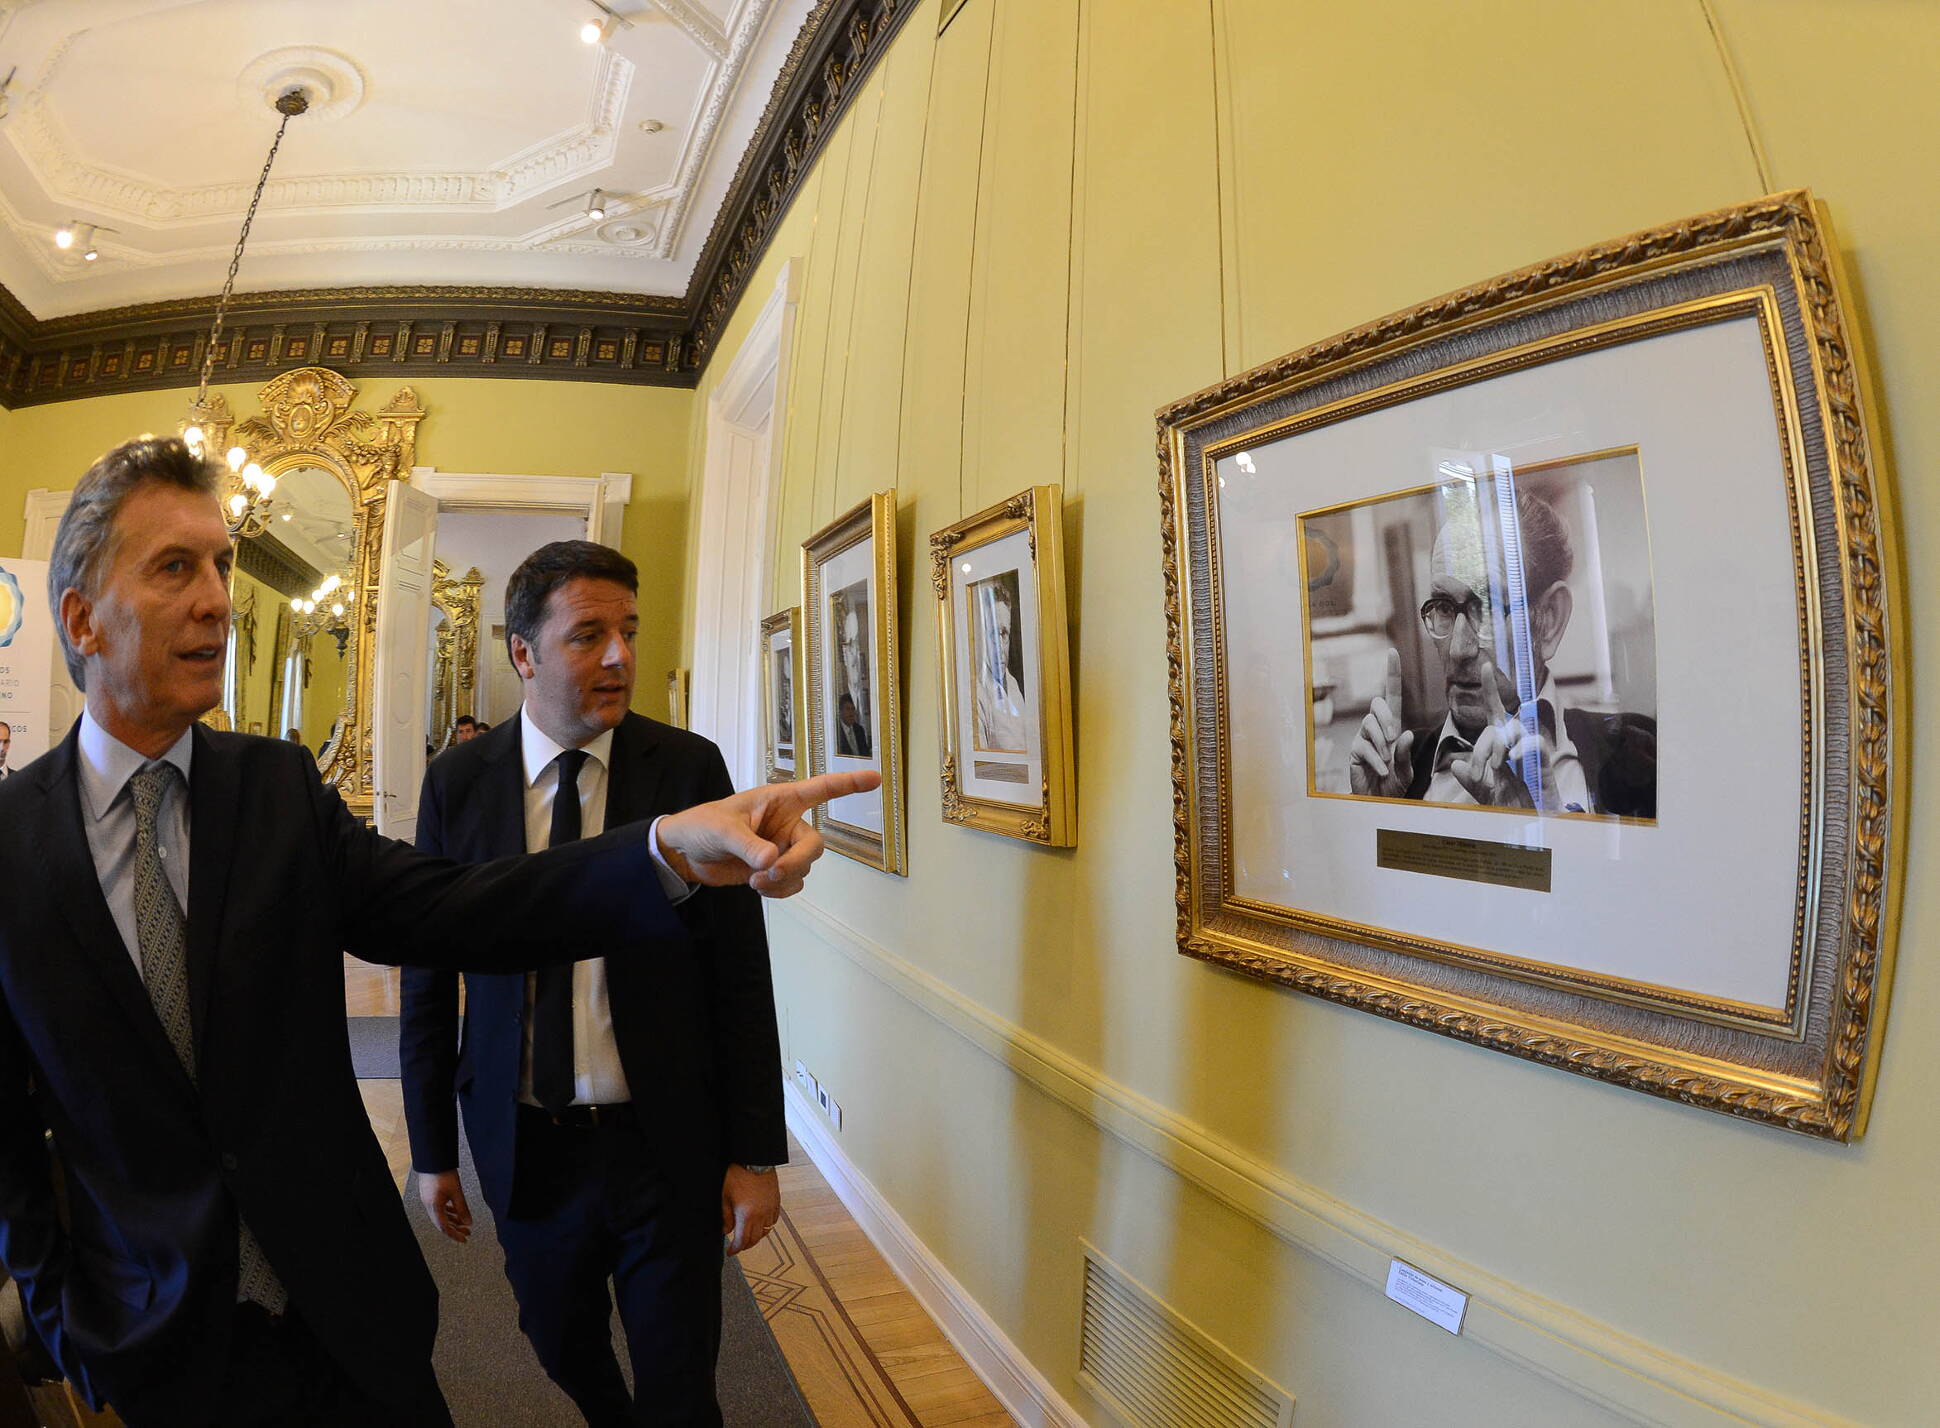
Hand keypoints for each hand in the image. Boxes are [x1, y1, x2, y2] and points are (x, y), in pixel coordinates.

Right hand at [417, 1169, 471, 1243]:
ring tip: (464, 1223)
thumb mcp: (456, 1192)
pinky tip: (456, 1212)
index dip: (454, 1235)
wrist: (433, 1158)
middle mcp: (429, 1205)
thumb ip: (462, 1208)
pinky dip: (448, 1212)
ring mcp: (428, 1200)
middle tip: (467, 1233)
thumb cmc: (443, 1173)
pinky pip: (439, 1208)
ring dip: (452, 1220)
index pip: (444, 1227)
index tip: (464, 1239)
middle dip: (455, 1229)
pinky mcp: (430, 1194)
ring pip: (441, 1215)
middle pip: (442, 1223)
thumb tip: (468, 1222)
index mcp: (434, 1207)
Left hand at [655, 770, 880, 897]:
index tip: (875, 778)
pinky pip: (793, 884)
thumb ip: (748, 845)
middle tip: (772, 874)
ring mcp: (783, 849)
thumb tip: (772, 862)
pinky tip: (759, 887)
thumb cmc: (702, 825)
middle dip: (797, 863)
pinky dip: (779, 891)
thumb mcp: (722, 829)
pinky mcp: (775, 871)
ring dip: (783, 880)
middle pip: (815, 846)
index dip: (848, 784)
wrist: (686, 854)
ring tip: (755, 880)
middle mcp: (787, 823)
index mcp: (780, 800)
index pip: (820, 789)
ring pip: (804, 869)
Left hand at [722, 1164, 780, 1255]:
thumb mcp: (725, 1196)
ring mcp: (770, 1208)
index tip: (730, 1252)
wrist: (755, 1158)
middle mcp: (761, 1214)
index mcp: (746, 1215)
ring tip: (748, 1235)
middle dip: (746, 1245)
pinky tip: (760, 1222)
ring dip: (757, 1236)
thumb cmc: (738, 1174)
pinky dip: (766, 1225)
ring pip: (766, 1230)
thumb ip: (725, 1216)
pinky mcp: (776, 1201)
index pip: (742, 1240)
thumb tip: (726, 1230)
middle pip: (755, 1239)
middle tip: (738, 1246)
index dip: (735, 1249)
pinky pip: (773, 1219)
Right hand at [1348, 649, 1414, 798]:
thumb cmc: (1395, 784)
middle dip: (1386, 717)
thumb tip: (1406, 733)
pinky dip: (1376, 760)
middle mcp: (1377, 727)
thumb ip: (1406, 754)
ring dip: (1381, 743)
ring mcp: (1364, 737)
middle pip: (1378, 704)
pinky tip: (1382, 771)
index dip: (1392, 673)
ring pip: (1369, 724)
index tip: (1393, 652)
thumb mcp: (1406, 771)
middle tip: (1393, 736)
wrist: (1378, 801)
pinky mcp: (1355, 750)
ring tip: (1388, 762)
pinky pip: (1363, 747)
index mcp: (1393, 726)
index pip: (1392, 695)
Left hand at [1449, 678, 1552, 809]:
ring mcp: (1530, 753)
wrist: (1534, 826)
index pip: (1494, 715)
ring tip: (1497, 769)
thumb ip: (1470, 781)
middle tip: (1480, 772)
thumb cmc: (1512, 808)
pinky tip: (1515, 761)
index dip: (1491, 691)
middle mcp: (1515, 746)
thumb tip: (1457, 765)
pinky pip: (1534, 742)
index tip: (1486, 666)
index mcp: (1500, 749)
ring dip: (1500, 747)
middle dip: (1483, 747)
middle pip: (1497, 725)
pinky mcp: (1544, 762)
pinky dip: (1521, 749)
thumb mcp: (1484, 795)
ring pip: (1514, 730)